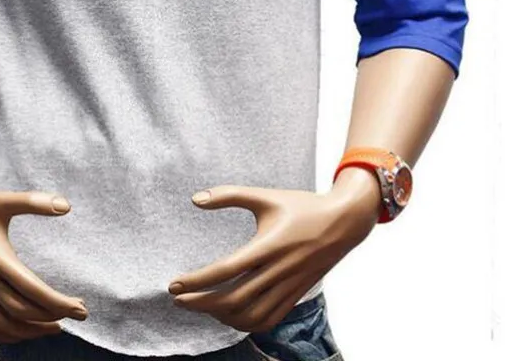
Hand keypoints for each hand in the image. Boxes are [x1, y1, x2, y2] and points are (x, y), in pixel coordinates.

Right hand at [0, 188, 88, 342]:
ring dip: (29, 330)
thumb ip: (32, 202)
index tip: (80, 308)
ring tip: (55, 325)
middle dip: (51, 316)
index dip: (58, 303)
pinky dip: (6, 332)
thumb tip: (66, 206)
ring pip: (1, 324)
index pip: (31, 289)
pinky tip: (22, 329)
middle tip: (76, 313)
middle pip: (20, 311)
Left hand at [167, 173, 381, 331]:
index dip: (197, 281)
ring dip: (221, 316)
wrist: (343, 221)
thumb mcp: (264, 195)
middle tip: (178, 299)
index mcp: (268, 245)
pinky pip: (268, 319)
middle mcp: (278, 270)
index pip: (226, 270)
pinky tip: (229, 314)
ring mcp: (289, 286)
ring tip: (202, 305)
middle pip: (233, 299)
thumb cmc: (300, 206)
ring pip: (250, 316)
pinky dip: (245, 323)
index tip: (175, 284)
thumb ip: (229, 195)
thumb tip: (194, 199)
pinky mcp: (296, 294)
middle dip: (201, 303)